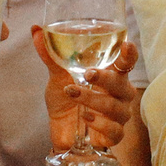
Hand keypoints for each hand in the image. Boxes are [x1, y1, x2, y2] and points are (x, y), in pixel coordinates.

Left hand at [37, 33, 140, 153]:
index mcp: (111, 75)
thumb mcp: (58, 76)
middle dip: (106, 78)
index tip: (127, 45)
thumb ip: (51, 54)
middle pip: (123, 85)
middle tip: (88, 74)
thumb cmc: (66, 99)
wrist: (60, 130)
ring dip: (93, 99)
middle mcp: (119, 94)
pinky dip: (99, 123)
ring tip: (73, 94)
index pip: (127, 62)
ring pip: (116, 107)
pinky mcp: (113, 135)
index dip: (130, 54)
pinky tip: (85, 117)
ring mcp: (118, 115)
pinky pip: (114, 130)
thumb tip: (35, 30)